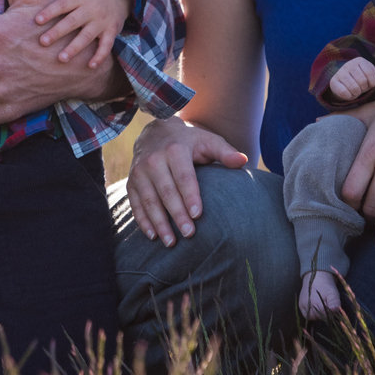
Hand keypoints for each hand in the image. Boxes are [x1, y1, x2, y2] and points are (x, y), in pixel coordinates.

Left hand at [29, 0, 131, 66]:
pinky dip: (100, 56)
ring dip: (75, 48)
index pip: (62, 4)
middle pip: (72, 21)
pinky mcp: (111, 32)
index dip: (50, 11)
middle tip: (42, 42)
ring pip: (87, 36)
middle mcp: (90, 10)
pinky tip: (91, 66)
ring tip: (61, 59)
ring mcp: (101, 21)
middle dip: (58, 32)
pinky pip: (106, 45)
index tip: (36, 20)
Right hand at [122, 115, 248, 245]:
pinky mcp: (131, 181)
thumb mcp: (207, 141)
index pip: (184, 177)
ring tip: (171, 242)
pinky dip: (143, 221)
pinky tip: (153, 236)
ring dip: (159, 223)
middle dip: (177, 214)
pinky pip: (135, 203)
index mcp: (175, 150)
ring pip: (149, 200)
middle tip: (189, 234)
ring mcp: (139, 171)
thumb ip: (225, 152)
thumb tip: (243, 161)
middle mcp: (154, 160)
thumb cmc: (189, 141)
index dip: (190, 196)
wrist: (155, 131)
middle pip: (166, 191)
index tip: (198, 215)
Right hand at [299, 269, 345, 321]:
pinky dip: (311, 314)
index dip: (330, 315)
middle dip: (324, 314)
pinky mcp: (300, 304)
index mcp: (316, 302)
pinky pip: (306, 315)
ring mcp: (303, 304)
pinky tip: (315, 308)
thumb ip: (335, 302)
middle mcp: (308, 304)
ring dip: (317, 315)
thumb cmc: (327, 286)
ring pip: (311, 317)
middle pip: (318, 317)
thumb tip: (334, 310)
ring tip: (321, 307)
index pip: (324, 316)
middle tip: (327, 307)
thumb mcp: (333, 293)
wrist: (317, 277)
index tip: (332, 310)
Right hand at [327, 57, 374, 101]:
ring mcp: (340, 72)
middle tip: (361, 87)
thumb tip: (372, 82)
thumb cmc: (362, 79)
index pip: (370, 72)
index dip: (373, 82)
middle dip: (364, 88)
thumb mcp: (371, 76)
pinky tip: (348, 94)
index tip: (370, 83)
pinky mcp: (333, 81)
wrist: (346, 83)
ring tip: (355, 91)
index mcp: (360, 61)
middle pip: (362, 81)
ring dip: (357, 93)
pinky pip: (344, 92)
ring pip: (354, 88)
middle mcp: (348, 64)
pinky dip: (349, 96)